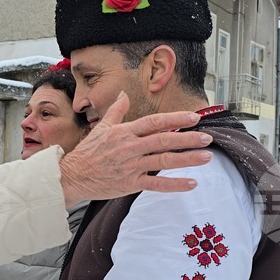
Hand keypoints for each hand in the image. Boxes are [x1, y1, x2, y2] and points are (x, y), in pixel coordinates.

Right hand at [59, 92, 212, 206]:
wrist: (72, 176)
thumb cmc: (87, 153)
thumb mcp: (101, 127)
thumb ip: (116, 111)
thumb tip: (123, 94)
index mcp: (124, 132)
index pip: (154, 122)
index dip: (175, 119)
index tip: (193, 117)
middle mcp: (130, 147)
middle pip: (164, 140)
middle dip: (187, 139)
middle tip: (207, 137)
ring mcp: (131, 166)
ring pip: (164, 161)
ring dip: (187, 159)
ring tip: (206, 157)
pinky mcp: (130, 183)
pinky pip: (156, 184)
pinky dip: (175, 184)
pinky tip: (191, 183)